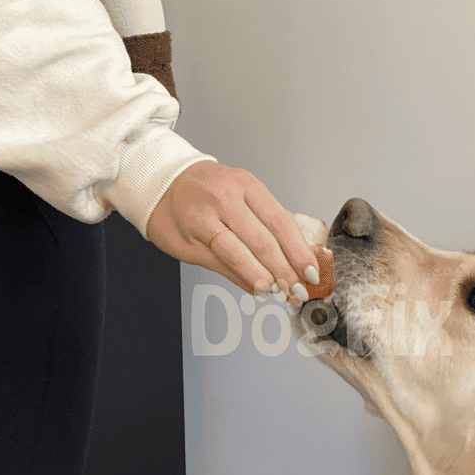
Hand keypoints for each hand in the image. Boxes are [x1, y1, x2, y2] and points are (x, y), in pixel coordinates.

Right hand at [147, 161, 320, 302]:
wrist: (163, 184)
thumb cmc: (209, 189)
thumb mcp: (242, 191)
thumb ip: (268, 221)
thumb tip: (297, 256)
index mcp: (245, 185)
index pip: (280, 221)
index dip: (298, 250)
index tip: (311, 270)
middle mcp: (224, 199)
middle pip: (262, 241)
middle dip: (284, 270)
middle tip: (298, 288)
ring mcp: (203, 221)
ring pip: (238, 254)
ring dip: (262, 277)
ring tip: (276, 290)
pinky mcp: (189, 242)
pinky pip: (220, 265)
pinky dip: (241, 279)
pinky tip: (255, 286)